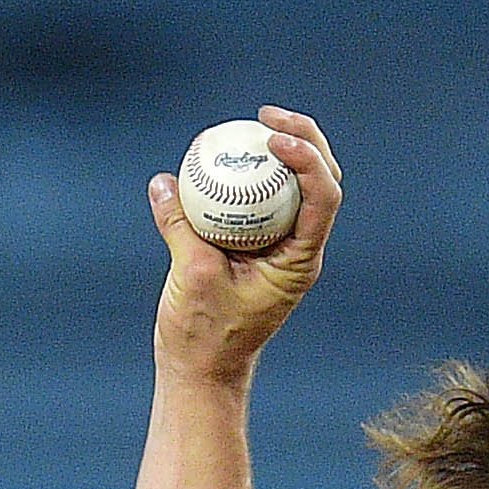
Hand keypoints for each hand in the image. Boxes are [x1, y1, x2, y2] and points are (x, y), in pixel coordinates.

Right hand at [149, 108, 341, 383]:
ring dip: (282, 150)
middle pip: (320, 182)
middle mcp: (298, 250)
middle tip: (266, 116)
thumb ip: (180, 227)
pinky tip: (227, 153)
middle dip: (303, 139)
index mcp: (300, 261)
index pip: (323, 198)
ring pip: (295, 187)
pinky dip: (250, 174)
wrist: (202, 370)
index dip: (308, 158)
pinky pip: (260, 200)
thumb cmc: (204, 336)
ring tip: (254, 123)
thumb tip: (164, 183)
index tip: (272, 138)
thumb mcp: (192, 277)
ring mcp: (280, 248)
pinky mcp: (255, 247)